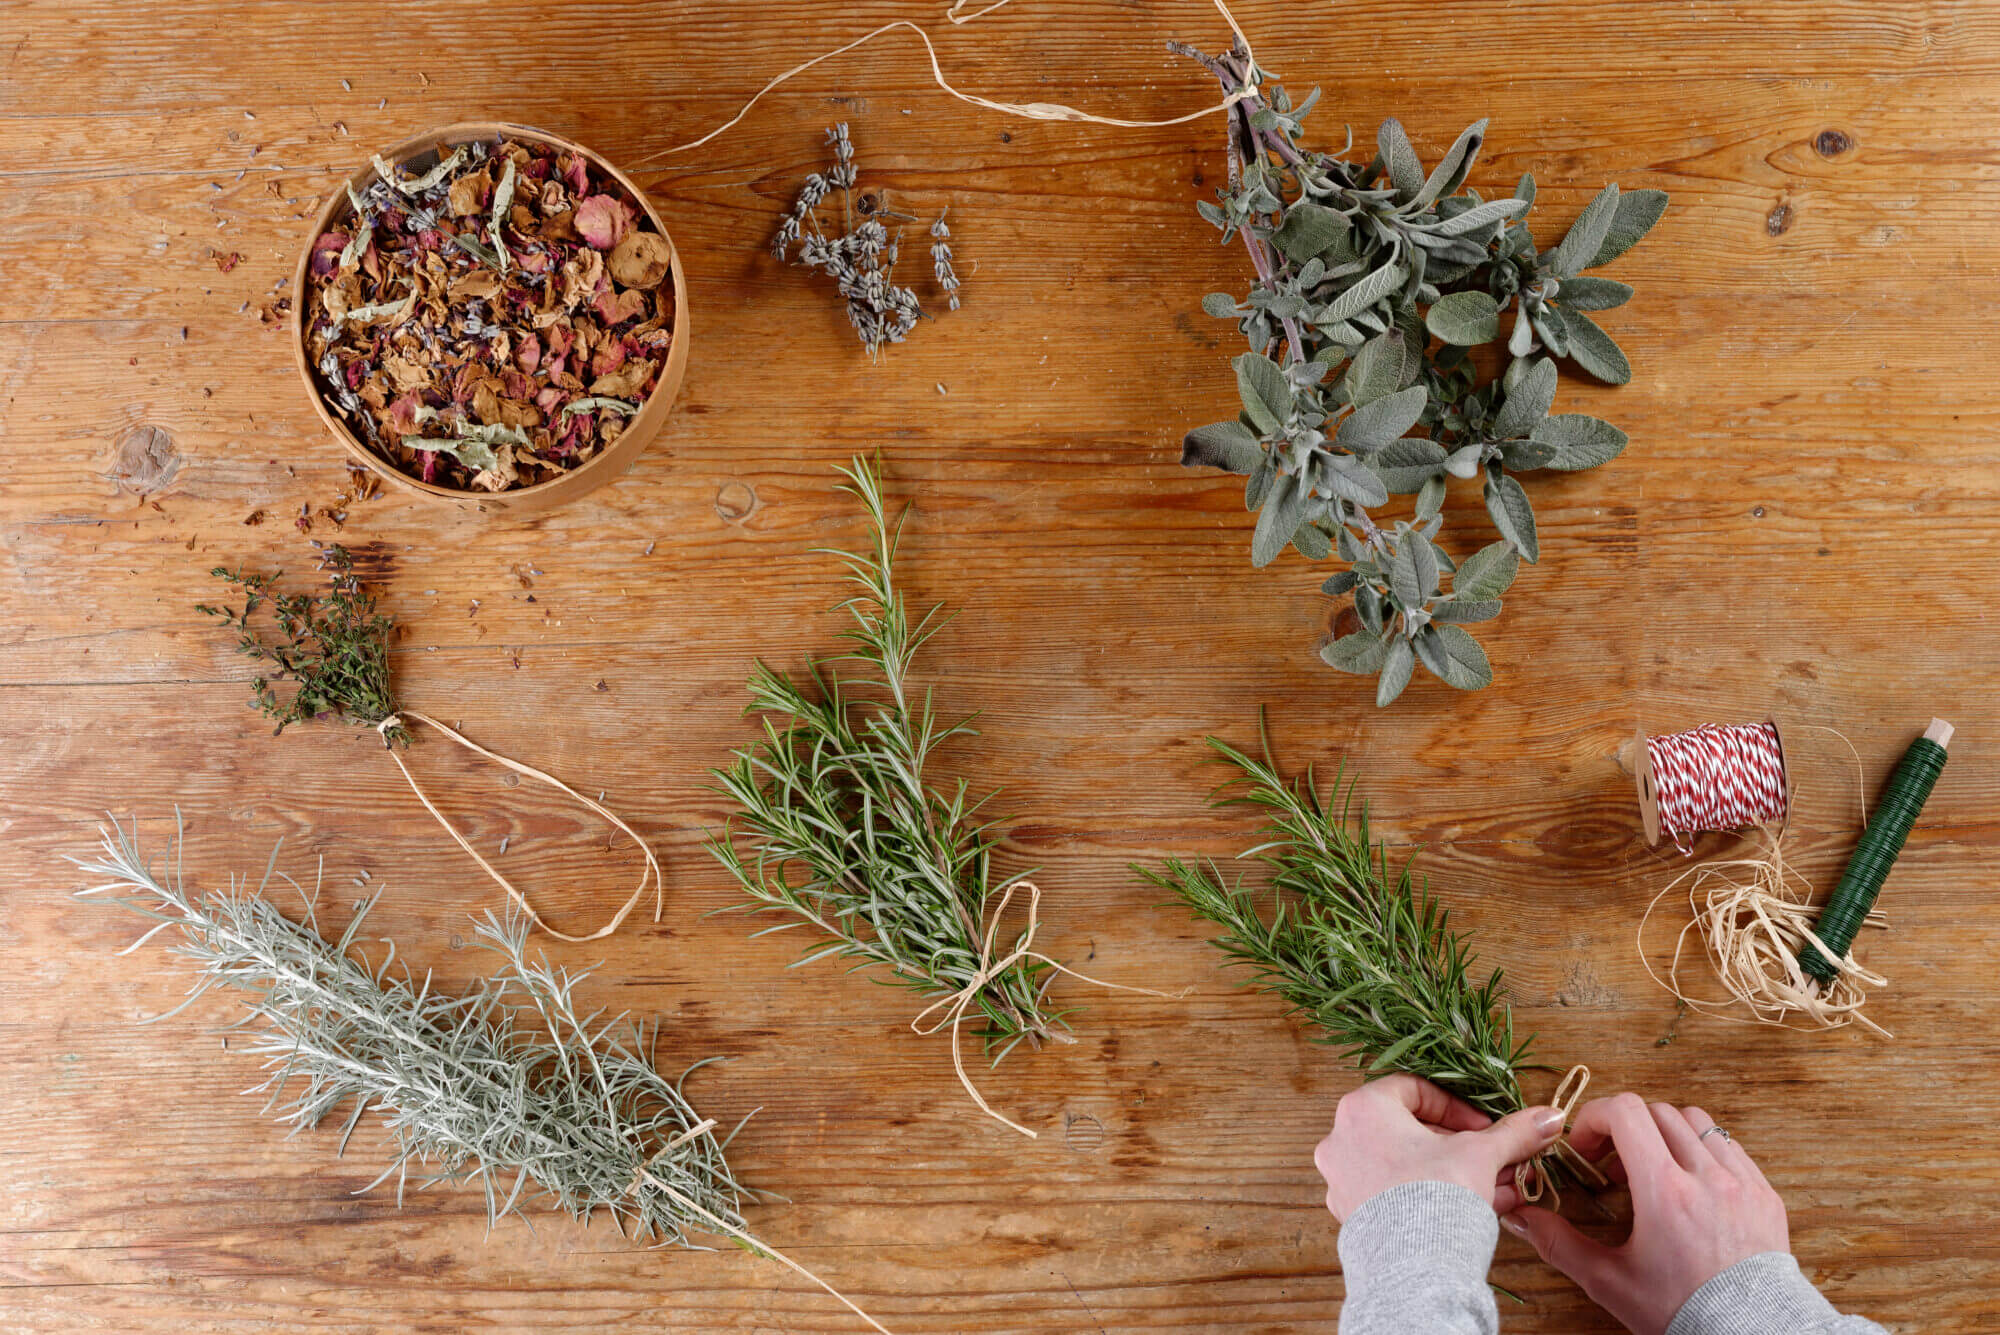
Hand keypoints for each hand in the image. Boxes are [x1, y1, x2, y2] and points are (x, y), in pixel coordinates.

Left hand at [1314, 1074, 1566, 1220]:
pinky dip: (1429, 1193)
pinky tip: (1473, 1207)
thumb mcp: (1481, 1154)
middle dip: (1461, 1145)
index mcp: (1363, 1110)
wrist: (1414, 1268)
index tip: (1484, 1127)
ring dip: (1452, 1170)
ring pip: (1405, 1164)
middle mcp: (1342, 1140)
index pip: (1413, 1089)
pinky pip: (1395, 1192)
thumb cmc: (1438, 1194)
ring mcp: (1343, 1179)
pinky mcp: (1351, 1214)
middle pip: (1410, 1129)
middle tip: (1495, 1159)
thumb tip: (1550, 1117)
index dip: (1455, 1106)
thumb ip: (1513, 1132)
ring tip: (1496, 1186)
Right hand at [1502, 1094, 1788, 1334]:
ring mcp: (1742, 1182)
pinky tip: (1690, 1183)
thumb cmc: (1683, 1312)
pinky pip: (1731, 1147)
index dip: (1595, 1117)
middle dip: (1626, 1128)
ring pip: (1696, 1122)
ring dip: (1666, 1133)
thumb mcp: (1610, 1282)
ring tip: (1653, 1168)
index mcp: (1665, 1191)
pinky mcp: (1765, 1194)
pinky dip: (1702, 1151)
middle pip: (1657, 1112)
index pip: (1625, 1111)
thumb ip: (1559, 1244)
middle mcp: (1706, 1176)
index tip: (1586, 1147)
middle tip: (1612, 1163)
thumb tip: (1520, 1217)